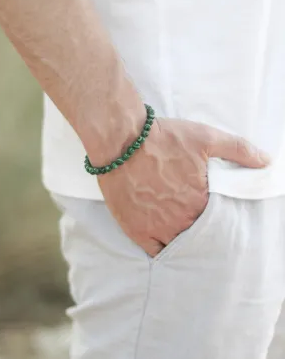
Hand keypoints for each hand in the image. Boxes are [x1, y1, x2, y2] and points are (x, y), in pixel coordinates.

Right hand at [98, 118, 269, 256]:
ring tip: (183, 231)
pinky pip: (156, 251)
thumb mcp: (207, 137)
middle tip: (195, 219)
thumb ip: (240, 150)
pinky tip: (168, 243)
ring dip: (184, 241)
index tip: (213, 211)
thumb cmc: (163, 139)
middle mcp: (181, 220)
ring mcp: (158, 228)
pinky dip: (164, 250)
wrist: (122, 141)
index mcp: (201, 201)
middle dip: (201, 229)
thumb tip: (267, 161)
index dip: (218, 217)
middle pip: (199, 235)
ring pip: (180, 246)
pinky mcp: (137, 230)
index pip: (219, 221)